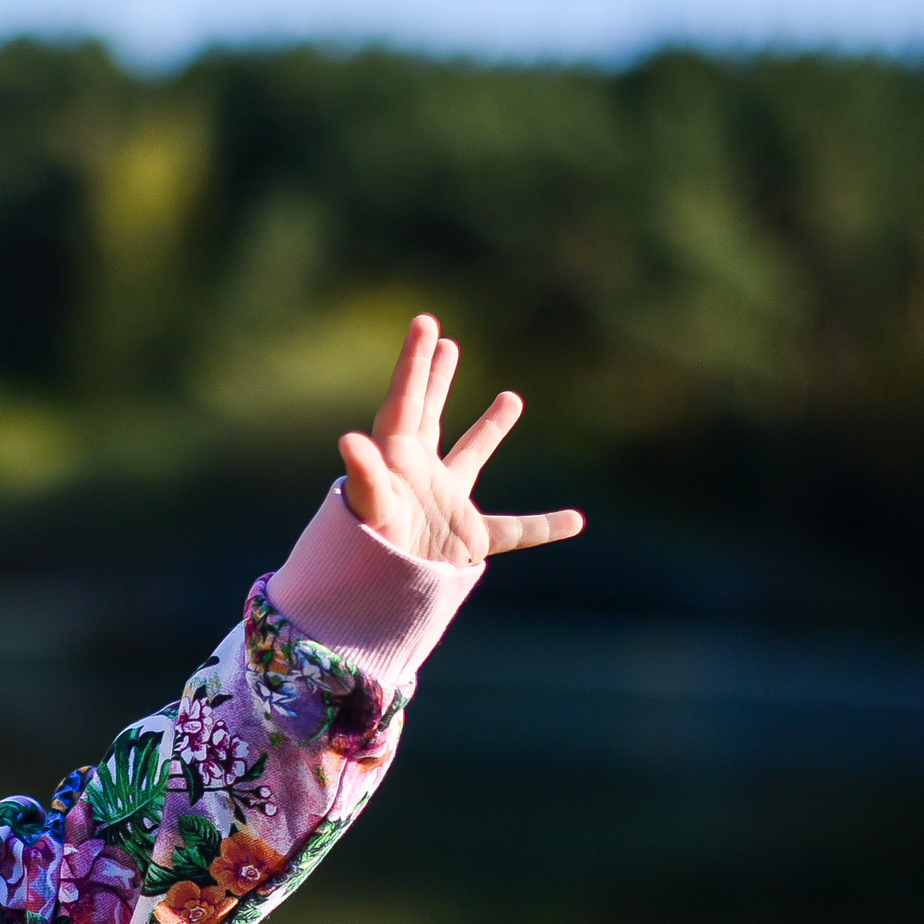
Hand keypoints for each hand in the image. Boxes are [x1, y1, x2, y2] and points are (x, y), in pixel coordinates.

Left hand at [339, 313, 583, 565]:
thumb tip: (348, 439)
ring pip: (471, 458)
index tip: (426, 322)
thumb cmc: (366, 552)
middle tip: (445, 341)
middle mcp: (421, 475)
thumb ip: (364, 475)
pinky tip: (574, 521)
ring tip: (511, 398)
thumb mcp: (369, 509)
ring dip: (489, 430)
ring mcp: (445, 504)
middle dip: (436, 378)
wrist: (377, 601)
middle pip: (429, 415)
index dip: (414, 361)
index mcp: (397, 459)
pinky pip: (512, 531)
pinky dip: (541, 527)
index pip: (406, 399)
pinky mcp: (465, 538)